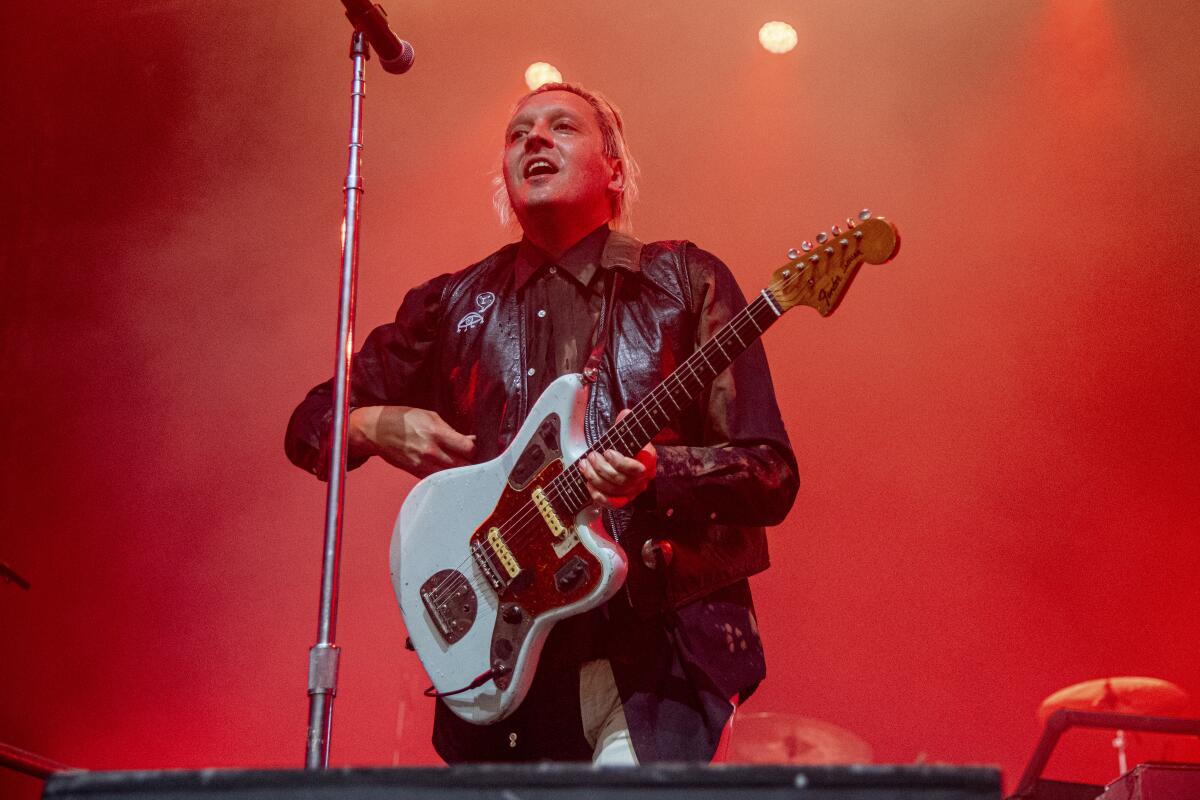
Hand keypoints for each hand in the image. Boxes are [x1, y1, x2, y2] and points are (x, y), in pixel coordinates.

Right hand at [349, 406, 474, 477]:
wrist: (376, 431)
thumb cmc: (404, 420)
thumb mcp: (429, 416)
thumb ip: (451, 430)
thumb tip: (471, 440)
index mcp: (436, 433)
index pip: (468, 449)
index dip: (474, 449)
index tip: (473, 447)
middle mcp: (430, 452)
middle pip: (463, 466)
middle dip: (471, 462)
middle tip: (471, 458)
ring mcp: (423, 465)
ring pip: (452, 476)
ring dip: (460, 472)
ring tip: (462, 464)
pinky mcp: (416, 473)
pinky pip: (439, 479)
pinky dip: (447, 476)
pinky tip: (448, 469)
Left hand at [577, 410, 656, 508]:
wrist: (629, 456)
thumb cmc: (627, 443)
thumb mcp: (628, 431)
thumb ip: (626, 422)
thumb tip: (625, 415)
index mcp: (648, 461)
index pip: (637, 468)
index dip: (620, 462)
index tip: (607, 451)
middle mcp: (642, 479)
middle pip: (621, 480)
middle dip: (601, 468)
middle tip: (591, 456)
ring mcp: (633, 490)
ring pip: (613, 490)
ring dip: (595, 477)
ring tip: (585, 465)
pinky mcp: (623, 499)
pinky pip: (612, 503)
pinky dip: (598, 495)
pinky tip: (589, 484)